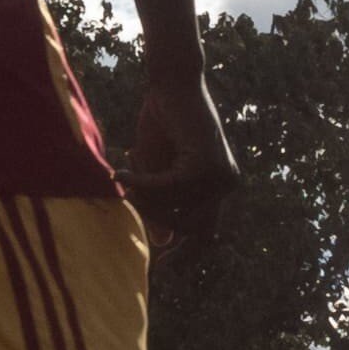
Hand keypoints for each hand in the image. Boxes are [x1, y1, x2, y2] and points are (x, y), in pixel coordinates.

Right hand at [124, 45, 236, 252]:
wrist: (170, 82)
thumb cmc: (162, 121)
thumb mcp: (159, 171)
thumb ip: (162, 204)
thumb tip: (164, 243)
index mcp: (220, 187)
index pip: (206, 233)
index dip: (187, 253)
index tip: (162, 267)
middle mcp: (227, 184)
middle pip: (189, 228)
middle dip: (156, 218)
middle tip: (129, 196)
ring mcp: (221, 176)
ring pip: (175, 209)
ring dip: (144, 197)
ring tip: (125, 174)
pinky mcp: (205, 164)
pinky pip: (166, 189)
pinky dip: (141, 184)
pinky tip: (121, 173)